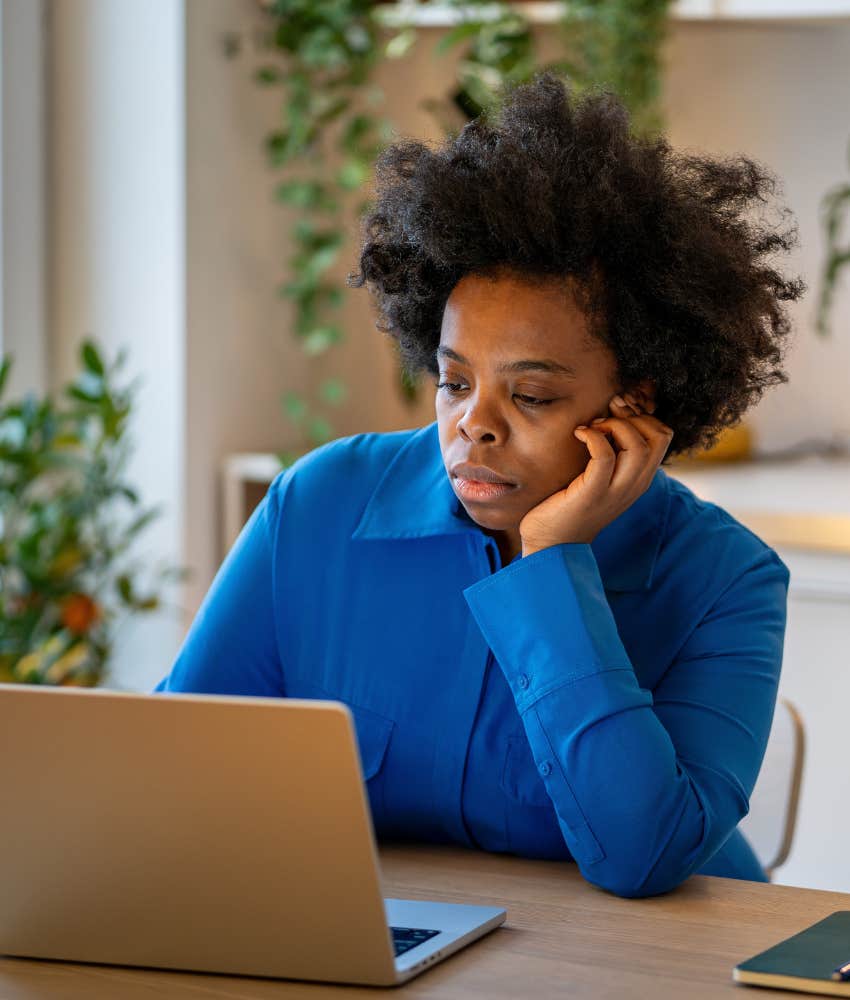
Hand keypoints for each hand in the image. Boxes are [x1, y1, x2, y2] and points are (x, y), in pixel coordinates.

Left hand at [519, 394, 673, 554]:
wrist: (552, 545)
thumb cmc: (570, 506)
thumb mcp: (600, 478)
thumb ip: (612, 455)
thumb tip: (610, 417)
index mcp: (639, 479)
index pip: (662, 436)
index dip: (642, 416)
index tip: (615, 414)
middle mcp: (634, 485)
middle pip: (658, 437)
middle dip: (633, 416)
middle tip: (604, 417)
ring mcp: (616, 492)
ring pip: (639, 446)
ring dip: (615, 426)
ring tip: (592, 427)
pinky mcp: (592, 494)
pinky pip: (604, 456)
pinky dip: (593, 436)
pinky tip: (579, 434)